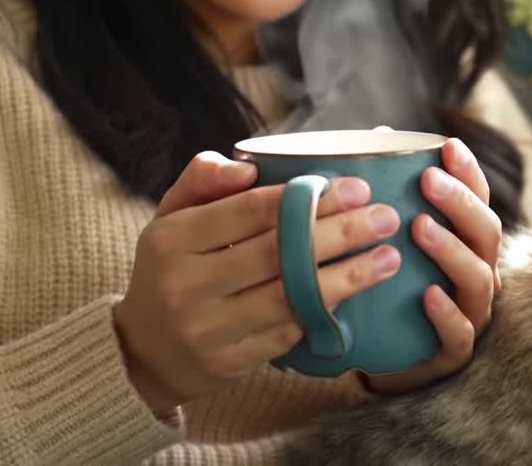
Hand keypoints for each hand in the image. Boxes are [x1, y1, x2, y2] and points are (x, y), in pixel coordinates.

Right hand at [113, 151, 403, 412]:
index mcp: (174, 239)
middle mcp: (187, 285)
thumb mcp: (171, 216)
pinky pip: (287, 334)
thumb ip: (202, 180)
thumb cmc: (171, 267)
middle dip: (340, 233)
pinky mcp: (229, 363)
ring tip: (389, 257)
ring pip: (290, 298)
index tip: (357, 187)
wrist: (142, 351)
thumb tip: (246, 167)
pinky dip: (326, 312)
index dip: (308, 198)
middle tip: (386, 217)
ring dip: (347, 278)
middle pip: (278, 254)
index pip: (250, 212)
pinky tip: (359, 293)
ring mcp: (208, 329)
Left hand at [362, 137, 502, 395]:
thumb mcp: (393, 241)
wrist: (389, 361)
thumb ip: (390, 195)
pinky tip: (427, 294)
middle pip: (486, 232)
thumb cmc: (394, 291)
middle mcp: (479, 273)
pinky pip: (459, 332)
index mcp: (467, 243)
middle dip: (460, 203)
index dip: (469, 172)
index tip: (447, 145)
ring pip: (477, 277)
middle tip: (428, 179)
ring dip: (451, 249)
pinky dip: (446, 312)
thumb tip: (376, 135)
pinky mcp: (454, 352)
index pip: (479, 200)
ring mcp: (472, 313)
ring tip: (419, 227)